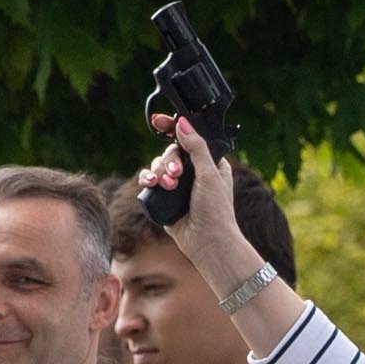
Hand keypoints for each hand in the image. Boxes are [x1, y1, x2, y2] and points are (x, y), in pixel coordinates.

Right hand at [141, 114, 260, 297]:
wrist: (207, 242)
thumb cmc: (216, 210)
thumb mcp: (210, 174)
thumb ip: (196, 147)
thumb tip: (183, 124)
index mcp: (209, 162)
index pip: (189, 139)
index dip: (173, 128)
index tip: (158, 121)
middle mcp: (193, 172)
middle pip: (171, 152)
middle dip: (169, 160)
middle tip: (176, 174)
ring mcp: (178, 186)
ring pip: (159, 165)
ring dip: (159, 170)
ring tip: (167, 184)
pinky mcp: (165, 199)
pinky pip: (150, 181)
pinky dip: (148, 179)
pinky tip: (151, 183)